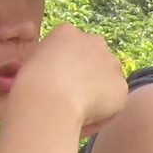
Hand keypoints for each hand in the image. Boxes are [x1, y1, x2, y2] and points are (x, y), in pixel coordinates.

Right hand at [13, 19, 129, 136]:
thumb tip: (51, 74)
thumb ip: (48, 62)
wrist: (49, 100)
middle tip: (71, 97)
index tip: (57, 82)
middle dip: (88, 76)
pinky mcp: (121, 86)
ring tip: (77, 112)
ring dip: (97, 94)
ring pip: (106, 81)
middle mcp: (94, 41)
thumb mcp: (31, 64)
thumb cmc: (30, 84)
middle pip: (95, 60)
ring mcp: (111, 63)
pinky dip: (103, 112)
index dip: (66, 67)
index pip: (72, 48)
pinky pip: (113, 102)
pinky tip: (86, 120)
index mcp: (67, 32)